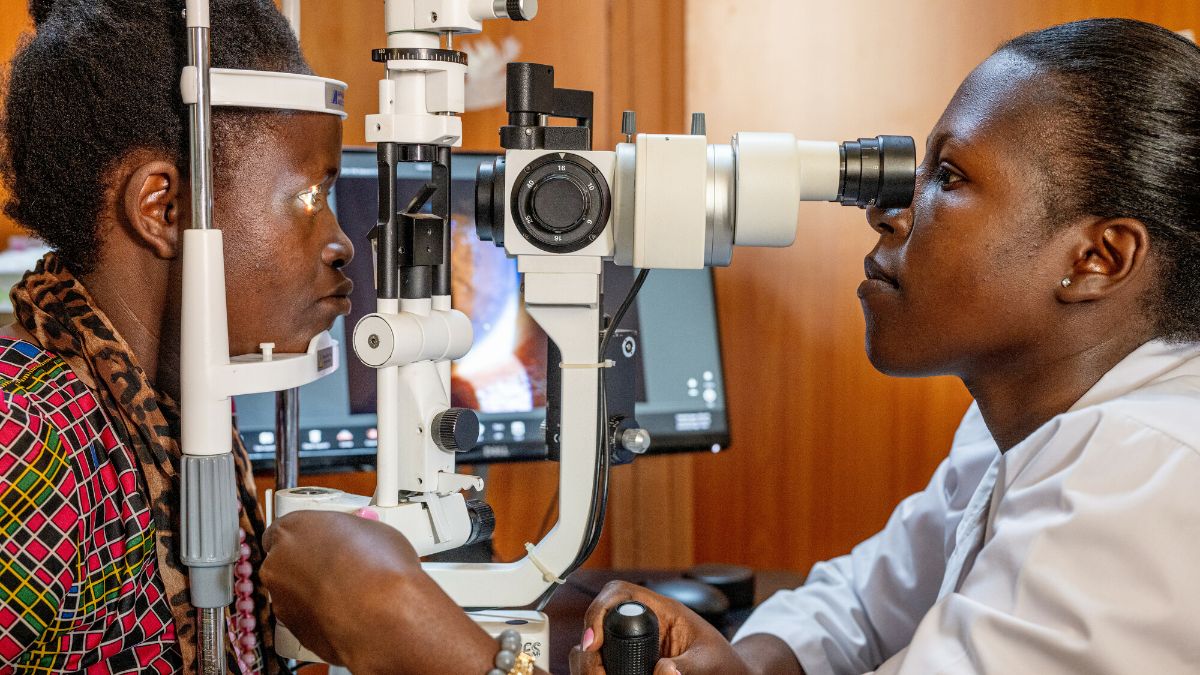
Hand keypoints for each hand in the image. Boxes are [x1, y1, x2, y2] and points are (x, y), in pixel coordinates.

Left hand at [261, 511, 497, 673]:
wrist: (391, 616)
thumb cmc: (388, 569)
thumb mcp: (378, 527)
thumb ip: (356, 527)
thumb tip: (361, 527)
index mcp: (295, 528)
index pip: (290, 522)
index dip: (315, 530)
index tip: (329, 534)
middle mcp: (280, 562)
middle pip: (289, 553)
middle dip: (314, 556)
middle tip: (347, 558)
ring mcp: (285, 598)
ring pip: (297, 585)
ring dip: (319, 583)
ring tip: (357, 585)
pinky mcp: (296, 629)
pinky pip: (308, 612)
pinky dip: (326, 609)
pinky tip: (354, 607)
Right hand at [569, 581, 749, 674]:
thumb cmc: (725, 664)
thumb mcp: (710, 663)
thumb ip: (689, 666)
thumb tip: (663, 672)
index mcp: (662, 610)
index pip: (620, 593)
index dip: (599, 610)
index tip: (593, 641)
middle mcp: (644, 622)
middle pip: (600, 618)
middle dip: (588, 643)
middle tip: (593, 670)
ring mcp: (635, 642)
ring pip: (597, 643)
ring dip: (588, 661)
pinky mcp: (631, 661)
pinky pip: (604, 661)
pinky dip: (597, 671)